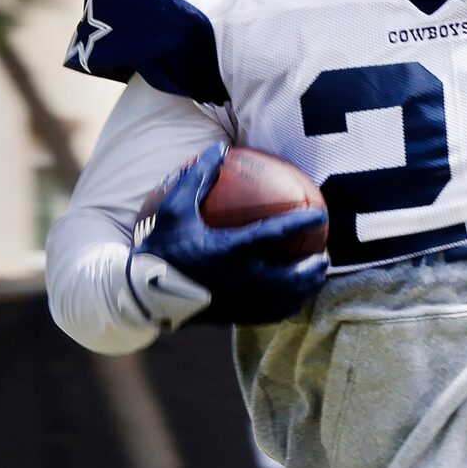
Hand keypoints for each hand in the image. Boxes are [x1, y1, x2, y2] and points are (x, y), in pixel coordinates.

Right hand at [136, 142, 326, 328]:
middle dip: (313, 268)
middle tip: (324, 256)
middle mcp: (242, 279)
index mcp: (230, 250)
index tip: (320, 214)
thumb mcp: (175, 208)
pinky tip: (290, 300)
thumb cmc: (161, 248)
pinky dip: (286, 307)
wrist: (143, 294)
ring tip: (314, 280)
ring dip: (304, 290)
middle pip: (292, 278)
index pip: (275, 233)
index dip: (301, 222)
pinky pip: (270, 316)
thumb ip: (198, 177)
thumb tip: (217, 149)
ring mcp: (241, 303)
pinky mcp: (235, 318)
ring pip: (286, 301)